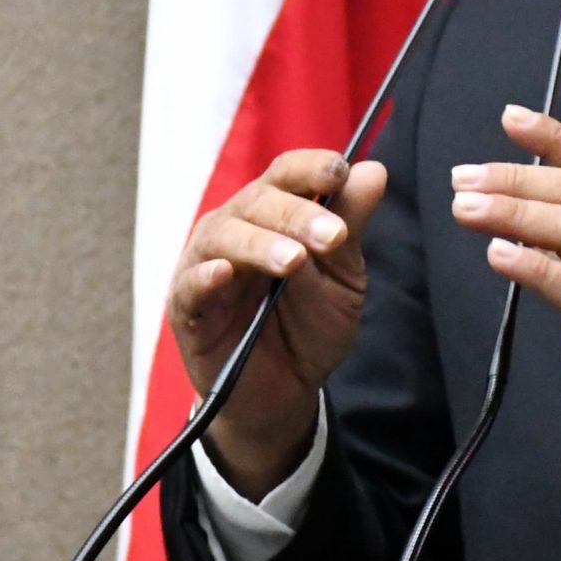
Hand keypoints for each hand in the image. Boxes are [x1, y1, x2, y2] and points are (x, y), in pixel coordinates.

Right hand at [168, 149, 388, 496]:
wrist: (286, 393)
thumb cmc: (308, 326)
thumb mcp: (342, 276)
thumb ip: (351, 224)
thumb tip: (374, 170)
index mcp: (273, 213)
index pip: (287, 174)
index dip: (311, 167)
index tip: (341, 170)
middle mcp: (235, 228)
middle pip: (259, 200)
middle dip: (298, 214)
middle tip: (332, 237)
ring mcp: (205, 265)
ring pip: (225, 236)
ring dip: (260, 244)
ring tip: (293, 261)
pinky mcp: (187, 308)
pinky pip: (190, 286)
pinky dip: (205, 277)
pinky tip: (224, 273)